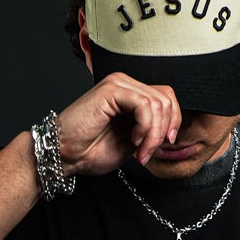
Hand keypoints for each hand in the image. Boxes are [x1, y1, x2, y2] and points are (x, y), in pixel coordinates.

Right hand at [55, 73, 182, 176]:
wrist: (66, 155)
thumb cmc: (90, 150)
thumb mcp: (132, 142)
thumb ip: (151, 131)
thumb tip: (171, 131)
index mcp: (131, 96)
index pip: (166, 98)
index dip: (173, 121)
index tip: (166, 143)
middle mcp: (125, 85)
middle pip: (166, 98)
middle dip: (163, 131)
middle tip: (148, 152)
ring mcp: (118, 84)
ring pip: (157, 103)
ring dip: (153, 134)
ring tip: (140, 150)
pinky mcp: (111, 89)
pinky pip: (144, 104)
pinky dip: (145, 126)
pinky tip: (133, 139)